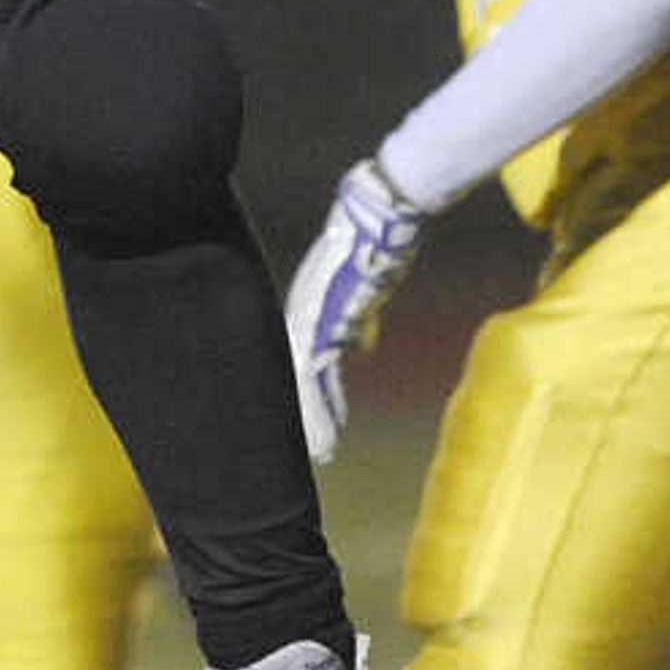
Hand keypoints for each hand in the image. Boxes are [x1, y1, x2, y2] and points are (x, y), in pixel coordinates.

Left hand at [283, 153, 434, 464]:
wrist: (373, 216)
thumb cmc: (373, 244)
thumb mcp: (365, 293)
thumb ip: (359, 321)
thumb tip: (358, 349)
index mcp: (309, 310)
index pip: (303, 362)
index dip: (311, 395)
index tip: (321, 422)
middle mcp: (300, 315)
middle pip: (296, 377)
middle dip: (306, 416)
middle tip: (314, 450)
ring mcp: (307, 319)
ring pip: (304, 385)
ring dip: (315, 421)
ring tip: (323, 453)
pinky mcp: (320, 324)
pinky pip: (315, 377)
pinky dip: (323, 408)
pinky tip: (330, 432)